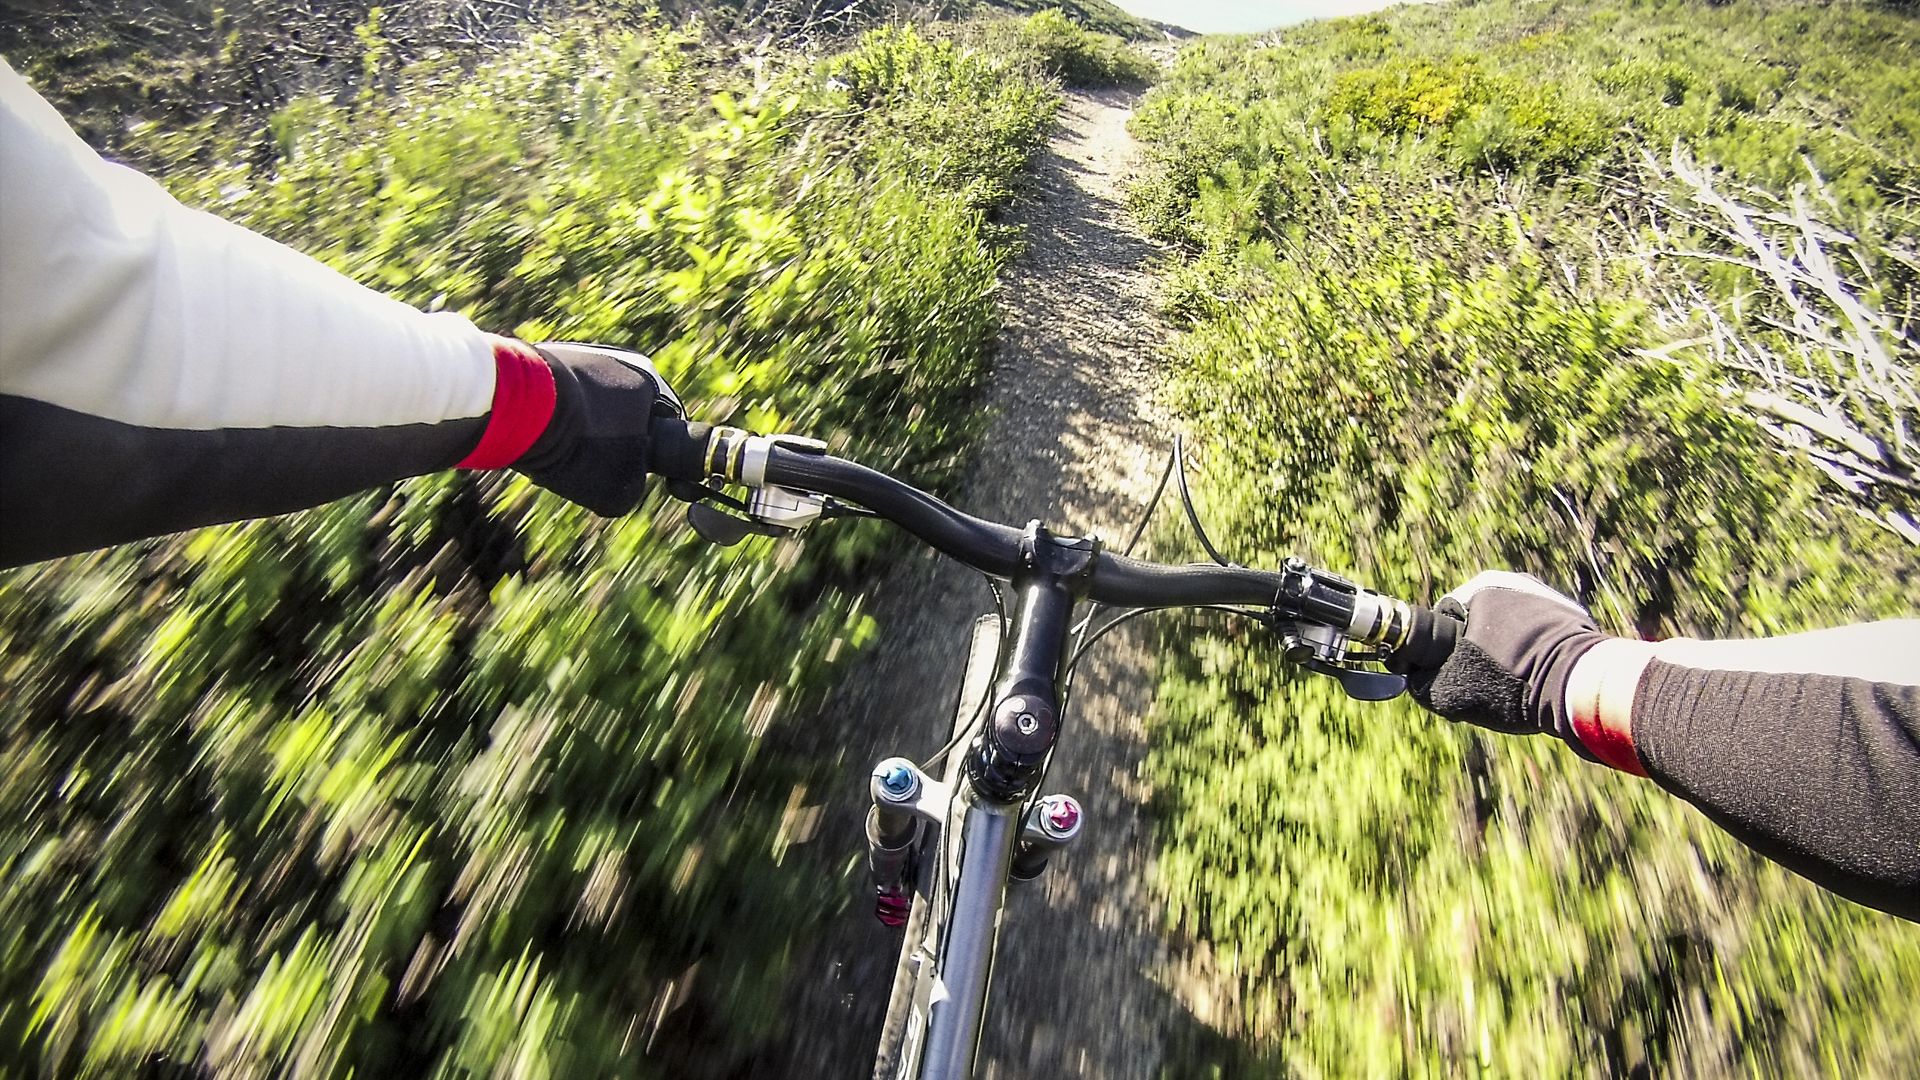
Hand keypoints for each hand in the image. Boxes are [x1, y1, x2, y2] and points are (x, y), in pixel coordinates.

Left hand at [516, 341, 682, 515]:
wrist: (515, 407)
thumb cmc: (577, 445)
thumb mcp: (618, 491)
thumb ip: (633, 488)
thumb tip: (623, 486)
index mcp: (649, 381)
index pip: (664, 425)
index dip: (650, 457)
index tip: (629, 474)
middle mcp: (620, 359)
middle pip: (626, 415)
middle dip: (612, 441)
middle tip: (591, 467)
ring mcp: (582, 354)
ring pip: (592, 406)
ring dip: (581, 430)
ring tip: (560, 452)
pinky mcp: (546, 357)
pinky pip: (561, 396)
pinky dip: (555, 417)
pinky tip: (540, 436)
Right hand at [1399, 571, 1610, 744]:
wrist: (1578, 686)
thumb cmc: (1510, 682)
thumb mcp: (1450, 690)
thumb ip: (1423, 682)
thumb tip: (1415, 680)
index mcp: (1482, 586)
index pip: (1445, 618)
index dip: (1443, 651)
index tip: (1452, 675)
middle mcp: (1515, 581)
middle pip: (1481, 623)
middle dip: (1479, 650)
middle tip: (1485, 683)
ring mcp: (1548, 596)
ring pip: (1513, 630)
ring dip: (1510, 652)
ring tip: (1516, 685)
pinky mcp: (1575, 616)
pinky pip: (1541, 636)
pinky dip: (1536, 654)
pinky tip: (1538, 679)